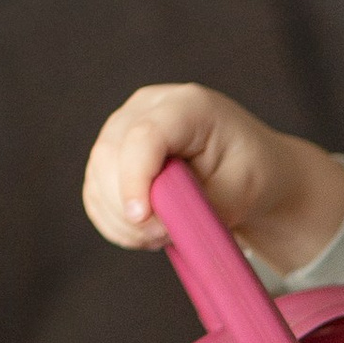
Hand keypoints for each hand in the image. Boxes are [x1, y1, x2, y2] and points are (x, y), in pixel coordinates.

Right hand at [83, 82, 343, 275]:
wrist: (246, 171)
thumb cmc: (247, 175)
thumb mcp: (238, 192)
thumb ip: (196, 204)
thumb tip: (153, 219)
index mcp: (188, 106)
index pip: (146, 135)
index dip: (136, 178)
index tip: (141, 218)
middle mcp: (147, 107)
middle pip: (111, 155)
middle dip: (129, 207)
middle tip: (165, 236)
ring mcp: (123, 127)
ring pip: (98, 177)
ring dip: (122, 221)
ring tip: (164, 236)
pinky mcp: (111, 155)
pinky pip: (96, 194)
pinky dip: (115, 223)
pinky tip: (146, 233)